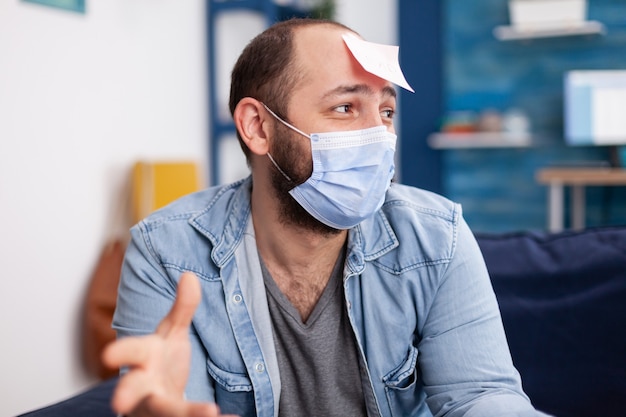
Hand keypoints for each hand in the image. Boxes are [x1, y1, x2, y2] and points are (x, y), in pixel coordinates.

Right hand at [103, 272, 235, 416]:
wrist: (160, 396)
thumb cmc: (162, 361)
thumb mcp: (172, 333)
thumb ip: (182, 308)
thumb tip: (189, 275)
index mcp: (145, 357)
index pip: (132, 351)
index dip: (120, 352)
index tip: (108, 356)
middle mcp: (144, 385)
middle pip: (134, 389)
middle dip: (127, 394)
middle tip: (119, 404)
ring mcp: (156, 406)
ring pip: (164, 411)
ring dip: (187, 412)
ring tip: (211, 411)